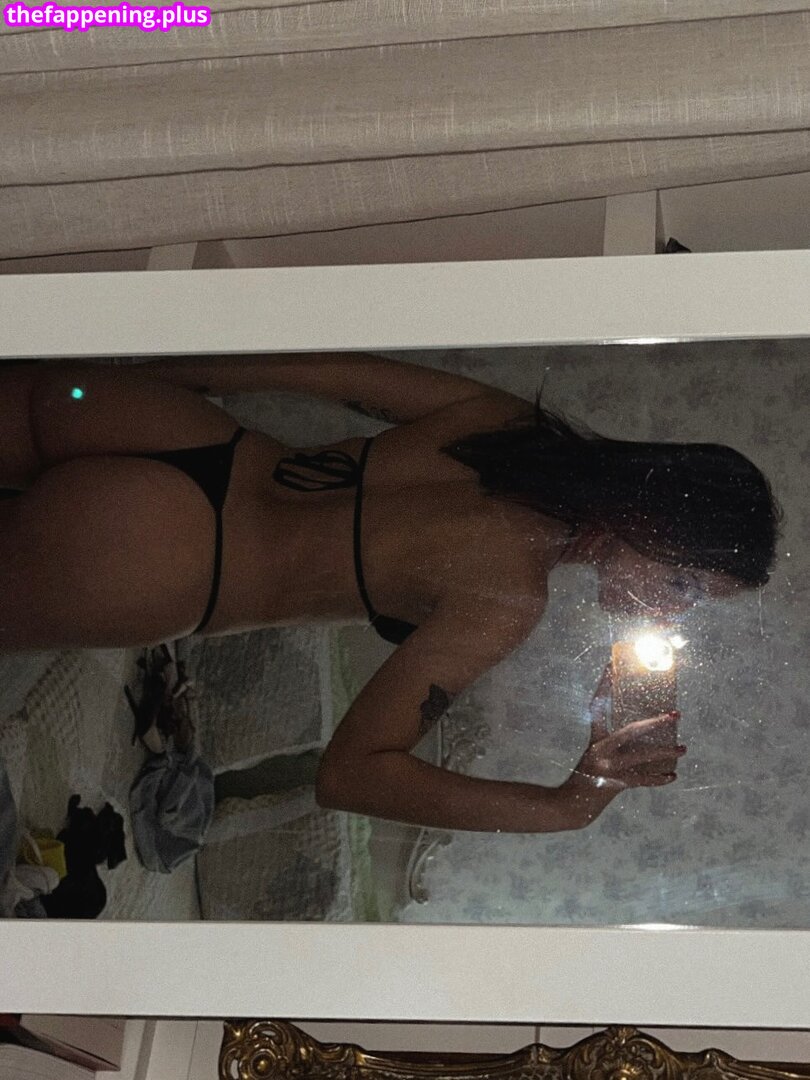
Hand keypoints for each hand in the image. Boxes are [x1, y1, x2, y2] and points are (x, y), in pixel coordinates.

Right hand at [574, 663, 685, 792]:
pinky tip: (673, 776)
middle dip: (655, 722)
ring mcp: (610, 768)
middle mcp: (602, 751)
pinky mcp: (617, 784)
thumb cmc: (584, 775)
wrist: (572, 804)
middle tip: (675, 714)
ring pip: (642, 756)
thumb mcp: (594, 752)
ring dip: (665, 753)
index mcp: (595, 739)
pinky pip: (643, 780)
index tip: (610, 667)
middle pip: (631, 731)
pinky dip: (659, 779)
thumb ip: (612, 741)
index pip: (598, 706)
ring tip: (683, 748)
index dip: (604, 686)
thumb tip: (641, 730)